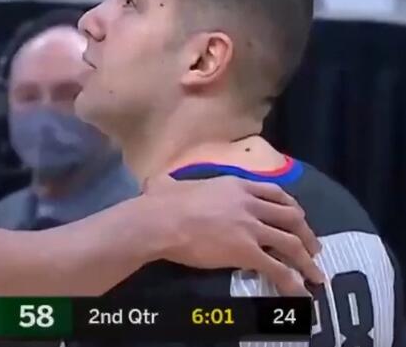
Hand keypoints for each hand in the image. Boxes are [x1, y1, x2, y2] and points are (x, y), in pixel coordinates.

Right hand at [144, 175, 323, 294]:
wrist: (159, 221)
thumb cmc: (161, 203)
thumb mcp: (173, 184)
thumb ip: (176, 184)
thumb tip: (159, 183)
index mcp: (235, 186)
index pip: (275, 193)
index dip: (291, 206)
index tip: (296, 217)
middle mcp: (250, 204)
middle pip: (291, 217)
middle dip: (306, 233)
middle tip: (313, 247)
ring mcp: (251, 228)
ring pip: (291, 243)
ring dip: (307, 260)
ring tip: (315, 274)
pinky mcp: (247, 251)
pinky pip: (278, 269)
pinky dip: (294, 283)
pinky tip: (301, 293)